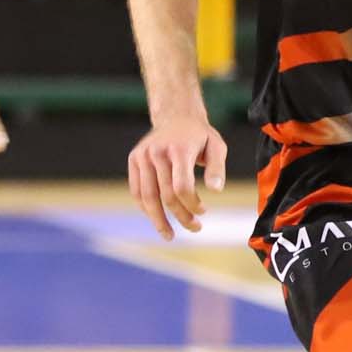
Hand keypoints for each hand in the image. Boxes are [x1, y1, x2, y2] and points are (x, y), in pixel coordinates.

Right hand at [127, 112, 227, 239]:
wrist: (176, 116)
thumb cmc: (199, 137)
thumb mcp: (216, 146)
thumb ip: (217, 168)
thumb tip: (216, 191)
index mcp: (179, 148)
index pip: (181, 187)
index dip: (192, 205)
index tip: (203, 212)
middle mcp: (157, 151)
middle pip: (165, 195)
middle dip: (180, 216)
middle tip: (195, 228)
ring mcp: (142, 155)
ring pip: (147, 197)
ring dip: (158, 220)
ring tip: (169, 236)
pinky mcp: (134, 159)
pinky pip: (137, 191)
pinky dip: (146, 208)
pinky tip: (157, 219)